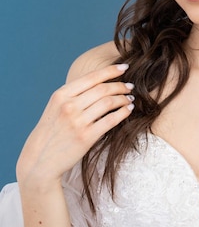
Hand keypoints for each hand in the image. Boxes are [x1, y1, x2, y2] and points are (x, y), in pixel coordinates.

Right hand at [17, 64, 133, 187]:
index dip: (111, 71)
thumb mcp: (56, 106)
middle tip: (130, 87)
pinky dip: (123, 113)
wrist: (40, 159)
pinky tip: (128, 110)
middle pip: (103, 89)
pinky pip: (111, 120)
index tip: (124, 67)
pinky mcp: (86, 137)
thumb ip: (74, 94)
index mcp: (61, 95)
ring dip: (123, 99)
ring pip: (109, 102)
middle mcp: (69, 106)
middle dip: (120, 86)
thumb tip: (100, 82)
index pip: (92, 77)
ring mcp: (77, 121)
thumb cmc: (51, 131)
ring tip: (130, 99)